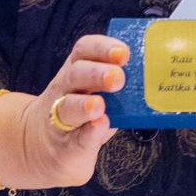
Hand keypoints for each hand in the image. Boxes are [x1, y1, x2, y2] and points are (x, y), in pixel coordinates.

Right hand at [8, 34, 126, 188]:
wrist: (43, 147)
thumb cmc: (82, 115)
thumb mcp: (95, 93)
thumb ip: (119, 87)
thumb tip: (153, 80)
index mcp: (77, 71)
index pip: (84, 50)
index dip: (103, 47)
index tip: (124, 53)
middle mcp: (65, 90)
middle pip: (75, 74)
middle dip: (97, 73)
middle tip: (118, 78)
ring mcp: (60, 118)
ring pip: (67, 106)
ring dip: (84, 105)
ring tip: (100, 106)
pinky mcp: (65, 146)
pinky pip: (76, 138)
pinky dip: (88, 133)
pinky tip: (99, 127)